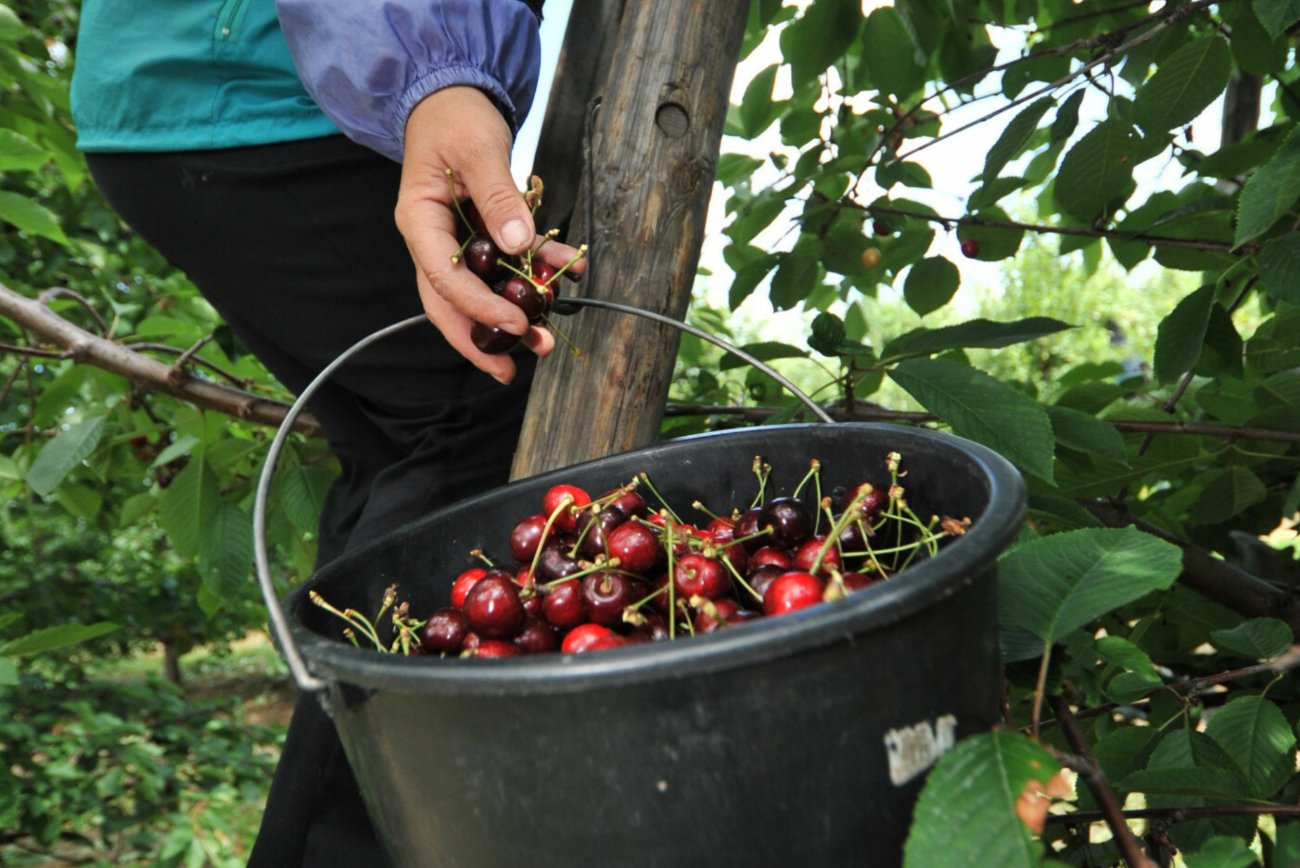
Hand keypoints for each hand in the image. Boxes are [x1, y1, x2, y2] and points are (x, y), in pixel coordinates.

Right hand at [395, 86, 584, 383]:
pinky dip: (535, 275)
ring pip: (478, 293)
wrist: (455, 97)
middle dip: (481, 338)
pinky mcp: (482, 236)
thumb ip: (497, 194)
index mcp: (420, 222)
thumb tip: (518, 240)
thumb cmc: (456, 118)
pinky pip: (507, 265)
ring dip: (509, 318)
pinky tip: (565, 277)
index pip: (443, 278)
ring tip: (544, 340)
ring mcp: (457, 242)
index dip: (477, 307)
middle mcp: (434, 240)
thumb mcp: (478, 147)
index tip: (513, 324)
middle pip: (450, 303)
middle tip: (513, 368)